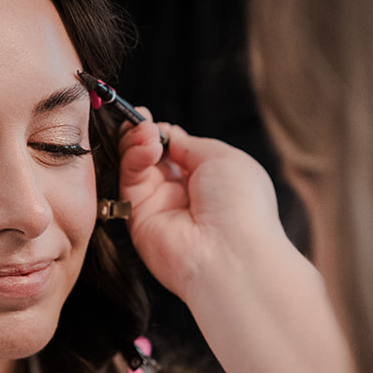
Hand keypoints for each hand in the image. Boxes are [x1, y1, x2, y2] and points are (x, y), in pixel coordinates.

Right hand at [116, 112, 291, 306]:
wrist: (232, 253)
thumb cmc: (241, 206)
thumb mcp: (222, 157)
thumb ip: (188, 143)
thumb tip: (165, 133)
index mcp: (211, 180)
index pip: (178, 150)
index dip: (164, 133)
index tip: (153, 119)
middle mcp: (185, 195)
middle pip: (153, 157)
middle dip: (145, 134)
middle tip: (141, 120)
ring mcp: (162, 208)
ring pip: (138, 167)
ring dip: (137, 143)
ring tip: (144, 132)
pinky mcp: (140, 220)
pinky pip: (130, 183)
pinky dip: (134, 159)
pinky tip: (145, 147)